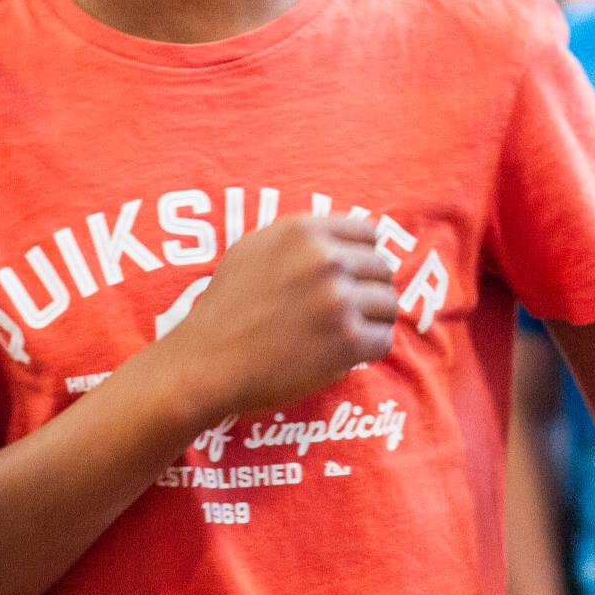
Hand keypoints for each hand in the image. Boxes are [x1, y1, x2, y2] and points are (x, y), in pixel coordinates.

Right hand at [155, 213, 396, 422]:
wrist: (206, 362)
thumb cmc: (225, 308)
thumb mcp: (253, 248)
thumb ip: (299, 238)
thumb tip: (343, 240)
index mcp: (304, 232)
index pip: (369, 233)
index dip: (363, 258)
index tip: (352, 278)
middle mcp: (325, 260)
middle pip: (383, 269)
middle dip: (368, 291)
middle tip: (346, 312)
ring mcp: (338, 300)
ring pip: (388, 305)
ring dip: (371, 321)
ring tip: (344, 334)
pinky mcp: (346, 341)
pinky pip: (383, 340)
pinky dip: (368, 350)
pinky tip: (345, 354)